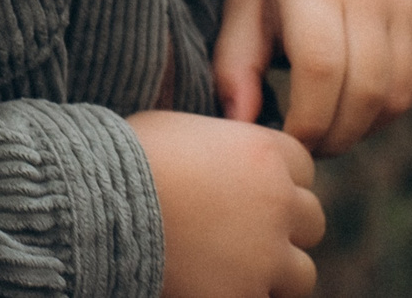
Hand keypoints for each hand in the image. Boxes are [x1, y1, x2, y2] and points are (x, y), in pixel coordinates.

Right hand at [126, 110, 323, 297]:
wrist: (100, 205)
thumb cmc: (128, 159)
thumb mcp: (183, 129)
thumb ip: (222, 144)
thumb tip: (224, 159)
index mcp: (264, 152)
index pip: (305, 169)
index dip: (280, 182)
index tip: (253, 193)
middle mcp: (277, 201)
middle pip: (312, 220)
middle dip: (285, 229)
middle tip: (247, 236)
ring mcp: (265, 254)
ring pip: (302, 273)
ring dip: (276, 273)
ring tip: (238, 270)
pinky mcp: (242, 295)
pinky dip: (244, 294)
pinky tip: (213, 286)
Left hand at [213, 0, 411, 154]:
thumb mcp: (243, 9)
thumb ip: (235, 68)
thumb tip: (241, 125)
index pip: (321, 69)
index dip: (307, 121)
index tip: (287, 141)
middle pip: (364, 91)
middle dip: (335, 135)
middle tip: (309, 146)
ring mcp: (407, 1)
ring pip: (395, 96)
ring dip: (362, 128)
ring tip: (331, 128)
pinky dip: (384, 111)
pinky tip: (355, 106)